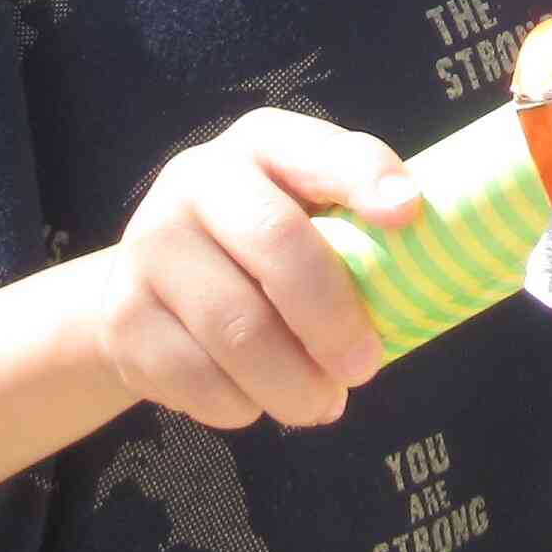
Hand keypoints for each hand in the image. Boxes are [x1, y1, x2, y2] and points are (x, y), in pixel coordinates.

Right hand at [91, 112, 416, 431]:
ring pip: (237, 331)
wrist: (148, 289)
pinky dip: (242, 406)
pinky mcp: (122, 316)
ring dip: (294, 384)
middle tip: (366, 368)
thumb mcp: (308, 219)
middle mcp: (196, 179)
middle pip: (277, 246)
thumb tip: (428, 270)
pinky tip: (256, 400)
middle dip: (334, 319)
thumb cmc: (260, 254)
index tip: (409, 214)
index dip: (364, 177)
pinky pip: (197, 379)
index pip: (317, 150)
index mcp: (260, 145)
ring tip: (322, 402)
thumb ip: (358, 233)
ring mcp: (149, 245)